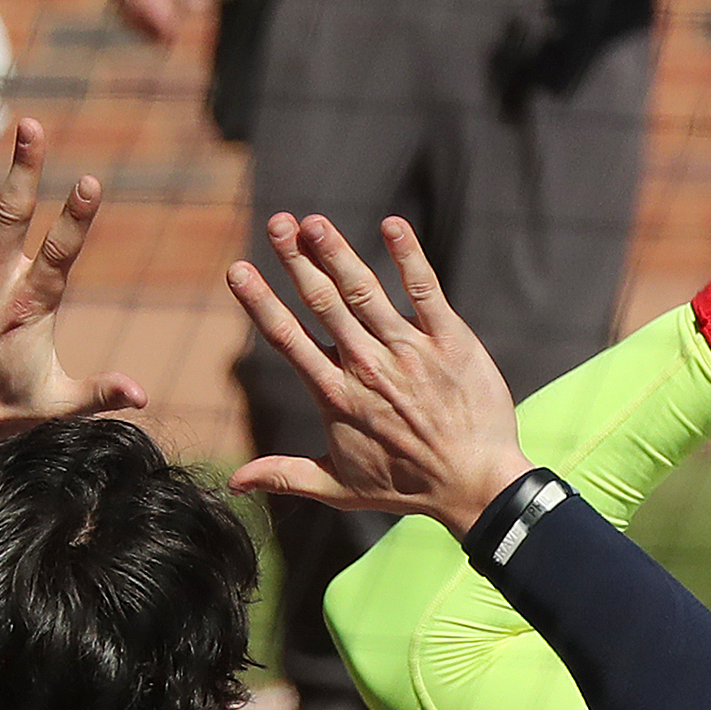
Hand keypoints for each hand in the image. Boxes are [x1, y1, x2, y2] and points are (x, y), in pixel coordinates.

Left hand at [0, 116, 146, 439]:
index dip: (76, 219)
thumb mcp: (56, 404)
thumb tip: (144, 396)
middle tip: (31, 125)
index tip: (90, 182)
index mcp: (29, 308)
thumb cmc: (0, 409)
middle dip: (23, 169)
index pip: (59, 255)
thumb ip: (100, 393)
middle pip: (10, 215)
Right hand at [228, 215, 528, 537]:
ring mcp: (409, 351)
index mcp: (336, 396)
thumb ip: (285, 475)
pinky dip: (409, 257)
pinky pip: (425, 291)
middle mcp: (367, 368)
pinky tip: (392, 226)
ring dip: (338, 253)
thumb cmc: (407, 487)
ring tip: (314, 221)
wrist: (476, 485)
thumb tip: (234, 483)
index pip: (289, 340)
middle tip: (276, 222)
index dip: (261, 303)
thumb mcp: (340, 488)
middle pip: (324, 304)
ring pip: (366, 292)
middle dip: (297, 260)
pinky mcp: (450, 341)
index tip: (237, 270)